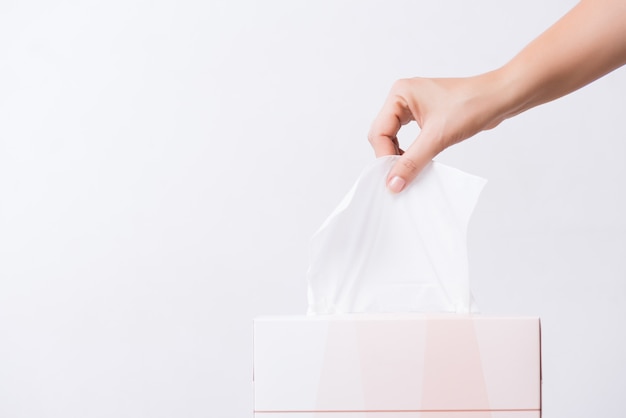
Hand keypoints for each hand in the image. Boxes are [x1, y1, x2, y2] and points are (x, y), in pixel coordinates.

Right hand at [368, 75, 505, 192]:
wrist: (500, 98)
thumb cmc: (472, 105)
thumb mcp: (437, 137)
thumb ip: (412, 162)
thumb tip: (393, 183)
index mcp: (399, 94)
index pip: (379, 132)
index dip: (384, 156)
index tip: (393, 177)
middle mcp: (403, 98)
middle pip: (383, 135)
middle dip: (390, 157)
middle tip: (399, 177)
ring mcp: (414, 106)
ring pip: (394, 137)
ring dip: (400, 156)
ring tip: (409, 171)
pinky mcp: (425, 116)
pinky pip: (408, 138)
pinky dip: (411, 152)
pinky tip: (419, 162)